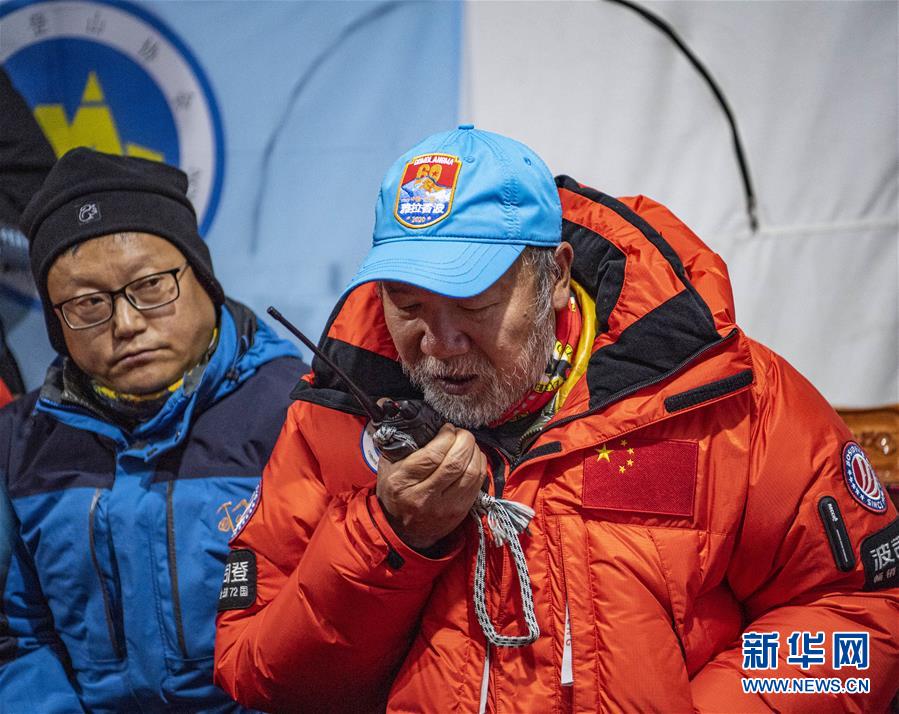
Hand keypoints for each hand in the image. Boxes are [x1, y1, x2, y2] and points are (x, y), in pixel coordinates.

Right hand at [376, 423, 486, 550]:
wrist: (402, 529)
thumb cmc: (396, 492)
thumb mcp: (388, 467)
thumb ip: (401, 444)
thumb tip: (420, 421)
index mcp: (402, 482)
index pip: (432, 455)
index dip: (445, 437)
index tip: (447, 429)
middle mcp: (424, 497)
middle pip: (455, 463)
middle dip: (464, 441)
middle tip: (461, 433)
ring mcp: (444, 507)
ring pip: (471, 473)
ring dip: (474, 451)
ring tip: (467, 444)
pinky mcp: (460, 512)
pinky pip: (478, 483)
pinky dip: (480, 464)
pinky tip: (473, 457)